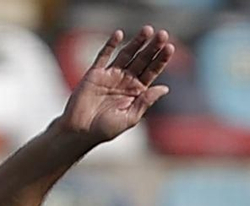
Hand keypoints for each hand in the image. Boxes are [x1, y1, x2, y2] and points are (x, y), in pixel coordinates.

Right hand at [58, 26, 174, 144]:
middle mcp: (125, 81)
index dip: (161, 60)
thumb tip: (165, 88)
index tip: (170, 48)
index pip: (152, 71)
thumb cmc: (104, 129)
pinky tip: (120, 34)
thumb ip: (145, 102)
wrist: (79, 131)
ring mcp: (110, 75)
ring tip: (148, 30)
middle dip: (152, 47)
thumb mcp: (129, 118)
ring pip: (126, 54)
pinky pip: (104, 55)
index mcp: (136, 92)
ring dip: (137, 42)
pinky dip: (111, 44)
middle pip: (142, 60)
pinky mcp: (95, 73)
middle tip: (163, 35)